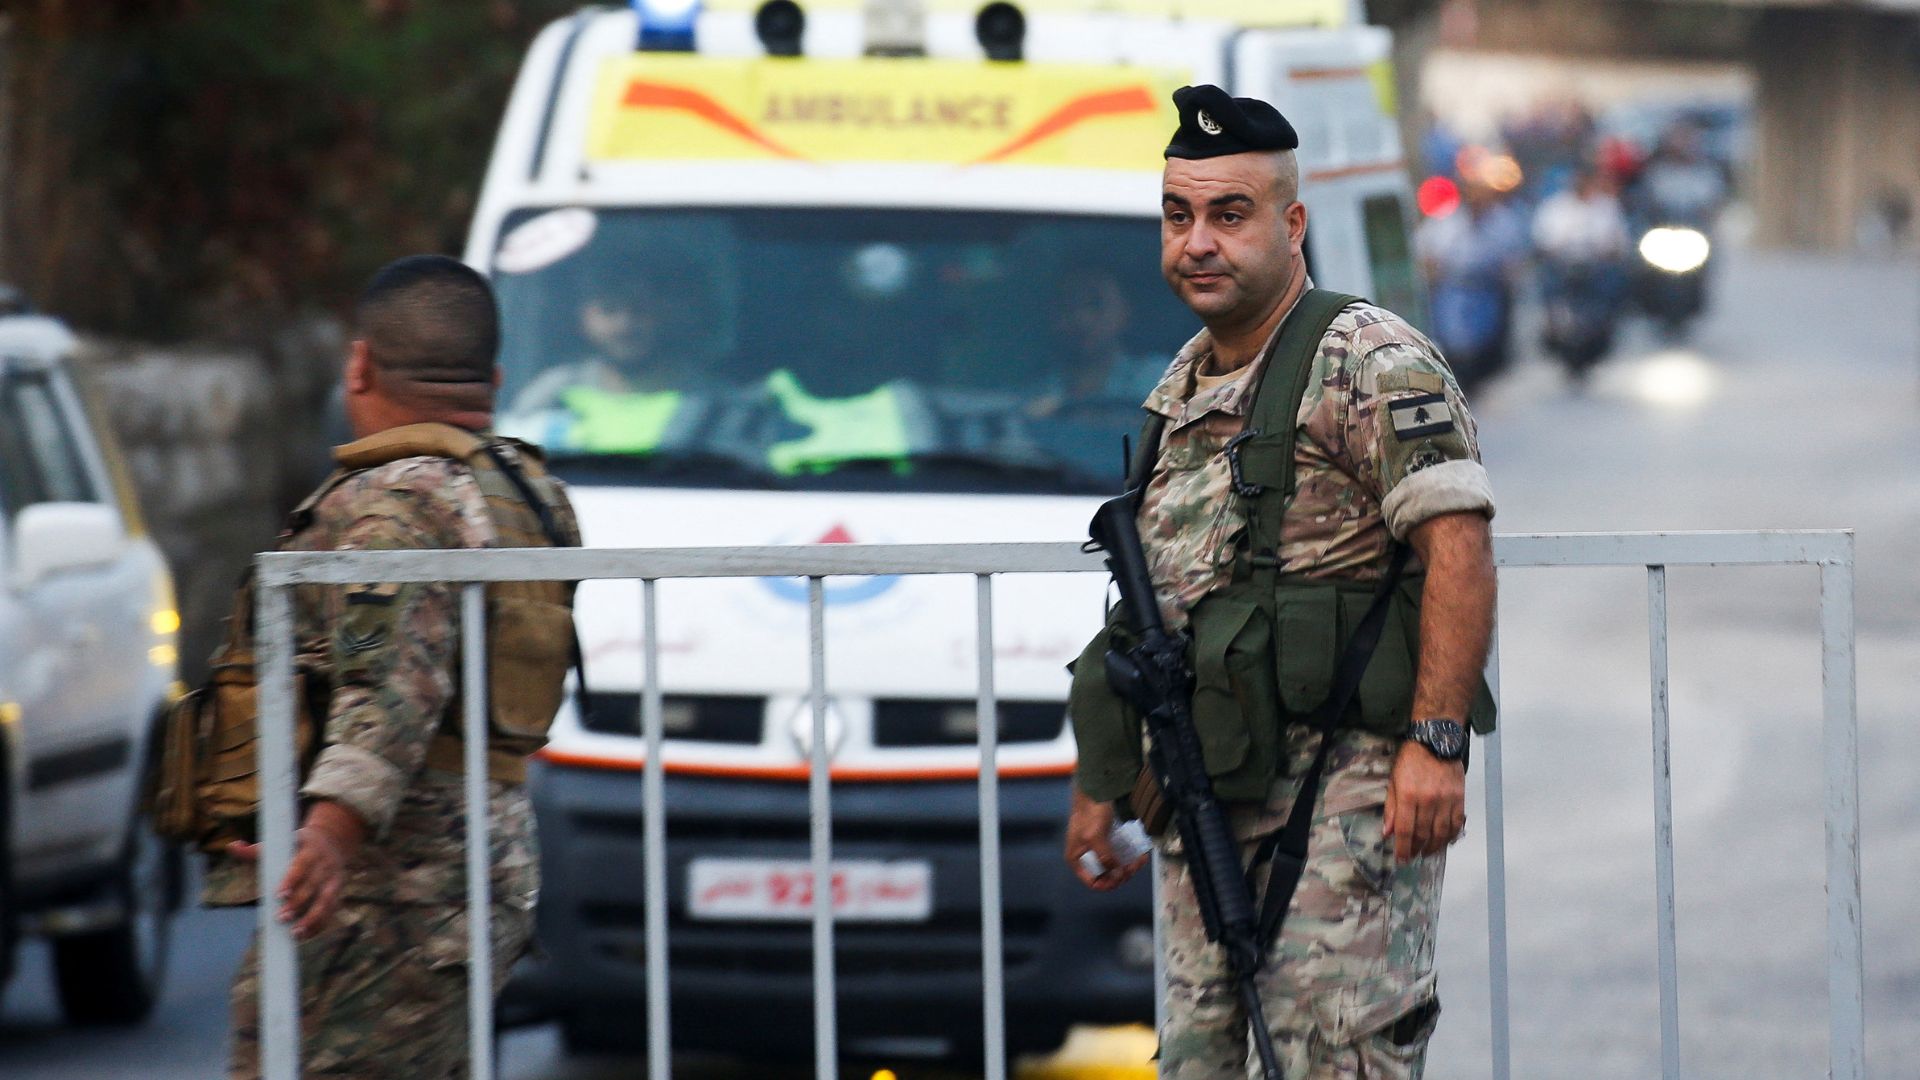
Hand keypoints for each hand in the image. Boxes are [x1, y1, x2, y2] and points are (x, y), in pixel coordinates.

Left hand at [228, 801, 363, 938]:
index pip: (301, 866)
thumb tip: (232, 846)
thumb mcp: (281, 843)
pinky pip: (330, 911)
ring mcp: (333, 880)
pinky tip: (304, 936)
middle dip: (297, 904)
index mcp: (310, 850)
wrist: (332, 841)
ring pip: (326, 901)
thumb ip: (256, 850)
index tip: (279, 895)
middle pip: (312, 886)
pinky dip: (318, 925)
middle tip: (280, 918)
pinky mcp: (337, 892)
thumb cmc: (297, 846)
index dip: (291, 880)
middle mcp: (325, 865)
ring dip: (312, 918)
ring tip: (295, 933)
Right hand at [1065, 788, 1146, 891]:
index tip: (1122, 877)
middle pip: (1106, 875)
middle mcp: (1085, 857)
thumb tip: (1118, 874)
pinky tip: (1140, 854)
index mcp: (1076, 859)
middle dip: (1122, 874)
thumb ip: (1105, 857)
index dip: (1108, 883)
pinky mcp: (1107, 841)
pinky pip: (1119, 854)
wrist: (1095, 791)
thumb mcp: (1095, 837)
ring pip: (1115, 866)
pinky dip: (1130, 856)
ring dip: (1129, 866)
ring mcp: (1097, 849)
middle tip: (1133, 866)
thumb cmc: (1090, 813)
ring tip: (1140, 860)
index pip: (1092, 882)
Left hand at [1383, 740, 1466, 861]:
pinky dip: (1451, 836)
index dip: (1403, 849)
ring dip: (1434, 847)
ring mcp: (1446, 800)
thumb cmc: (1411, 760)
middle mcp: (1428, 800)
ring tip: (1427, 852)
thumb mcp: (1394, 781)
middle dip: (1416, 849)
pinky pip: (1457, 823)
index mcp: (1408, 796)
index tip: (1401, 860)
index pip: (1405, 830)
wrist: (1436, 741)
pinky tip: (1445, 841)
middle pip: (1423, 834)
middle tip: (1412, 856)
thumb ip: (1392, 809)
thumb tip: (1388, 833)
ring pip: (1441, 832)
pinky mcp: (1459, 798)